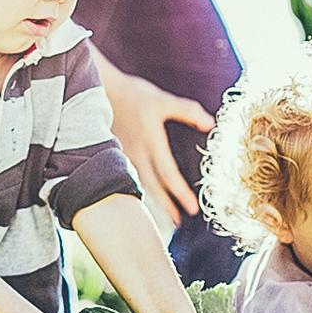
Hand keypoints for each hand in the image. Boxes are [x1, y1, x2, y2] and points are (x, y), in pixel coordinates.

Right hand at [96, 55, 214, 223]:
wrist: (101, 90)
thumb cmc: (134, 95)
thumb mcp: (163, 100)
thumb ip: (187, 111)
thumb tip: (210, 123)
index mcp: (150, 142)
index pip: (168, 174)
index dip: (180, 193)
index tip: (191, 209)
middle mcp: (136, 153)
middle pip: (152, 186)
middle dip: (165, 206)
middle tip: (178, 221)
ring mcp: (122, 155)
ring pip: (137, 184)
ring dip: (151, 199)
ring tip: (163, 214)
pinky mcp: (114, 154)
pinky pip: (126, 177)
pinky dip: (135, 189)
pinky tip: (140, 196)